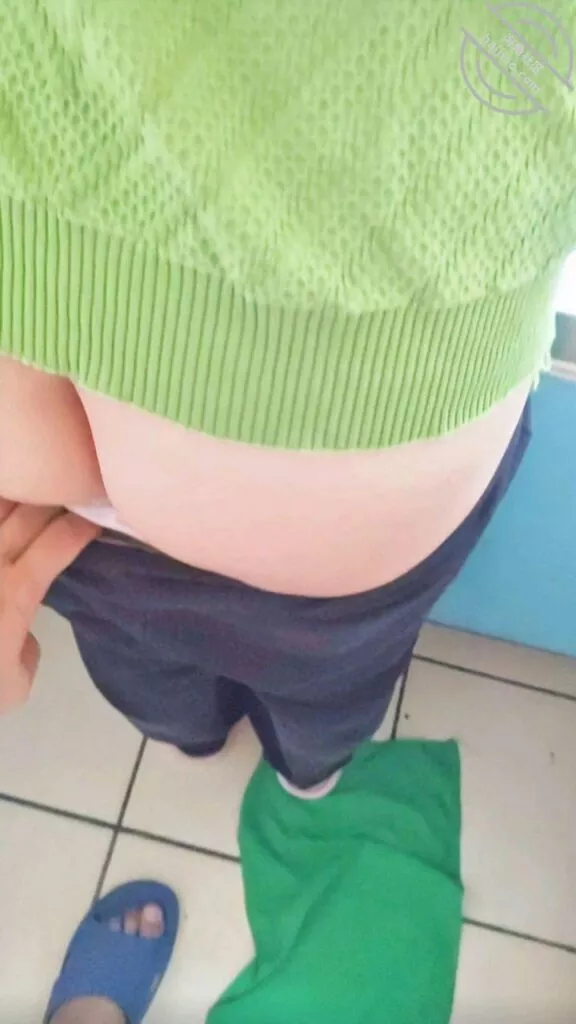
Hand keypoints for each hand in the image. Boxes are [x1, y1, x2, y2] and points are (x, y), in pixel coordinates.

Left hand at [0, 500, 100, 712]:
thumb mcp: (13, 686)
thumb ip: (27, 650)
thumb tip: (22, 634)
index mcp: (15, 592)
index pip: (59, 542)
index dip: (83, 526)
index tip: (97, 519)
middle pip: (29, 511)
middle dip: (55, 494)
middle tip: (71, 487)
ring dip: (17, 491)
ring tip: (30, 481)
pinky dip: (0, 504)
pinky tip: (7, 498)